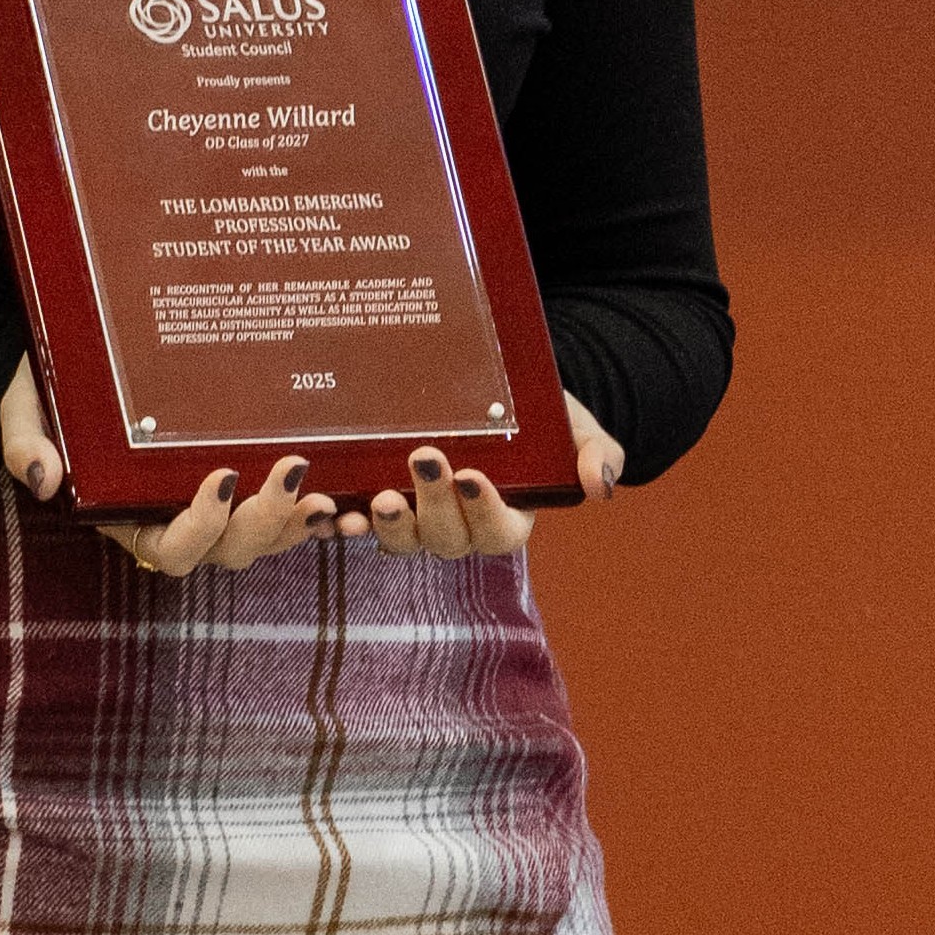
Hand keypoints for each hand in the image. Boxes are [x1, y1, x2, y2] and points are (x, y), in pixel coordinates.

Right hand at [0, 358, 339, 573]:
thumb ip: (28, 444)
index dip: (200, 525)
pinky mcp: (235, 479)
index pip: (170, 548)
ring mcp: (206, 504)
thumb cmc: (43, 392)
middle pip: (228, 551)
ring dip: (295, 525)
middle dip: (265, 522)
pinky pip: (276, 510)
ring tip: (329, 496)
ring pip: (260, 539)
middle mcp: (171, 520)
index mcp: (125, 517)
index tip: (221, 476)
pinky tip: (345, 495)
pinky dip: (307, 511)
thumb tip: (44, 479)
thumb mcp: (24, 412)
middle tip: (293, 472)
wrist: (62, 362)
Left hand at [344, 393, 624, 559]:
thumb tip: (600, 485)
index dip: (485, 511)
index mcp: (508, 516)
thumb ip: (596, 453)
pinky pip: (364, 526)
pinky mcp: (384, 503)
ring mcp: (419, 518)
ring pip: (404, 541)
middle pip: (447, 538)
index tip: (473, 476)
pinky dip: (348, 524)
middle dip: (433, 506)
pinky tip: (334, 512)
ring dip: (388, 526)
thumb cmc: (540, 416)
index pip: (500, 531)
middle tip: (422, 461)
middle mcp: (461, 527)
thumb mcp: (573, 426)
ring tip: (377, 499)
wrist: (496, 393)